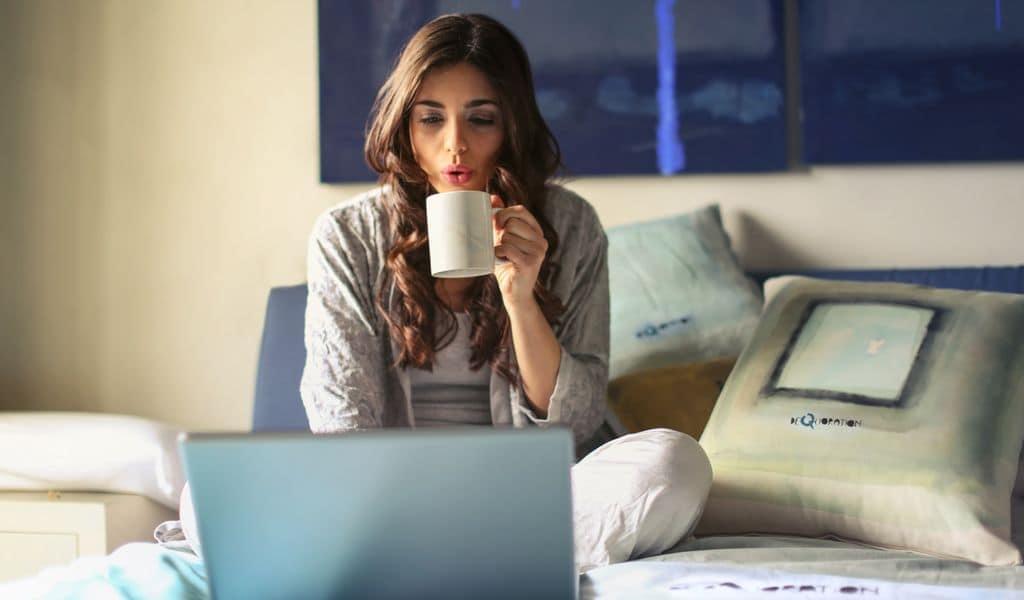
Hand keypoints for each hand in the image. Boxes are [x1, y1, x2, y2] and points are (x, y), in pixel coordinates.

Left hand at [491, 194, 547, 309]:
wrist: (514, 292)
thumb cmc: (507, 265)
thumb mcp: (503, 239)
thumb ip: (501, 220)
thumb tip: (493, 197)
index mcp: (537, 232)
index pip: (521, 210)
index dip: (504, 213)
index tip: (495, 223)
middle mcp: (541, 240)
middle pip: (512, 222)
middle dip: (500, 233)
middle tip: (499, 246)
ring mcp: (538, 252)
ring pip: (508, 236)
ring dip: (498, 246)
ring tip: (502, 257)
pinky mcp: (530, 263)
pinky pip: (507, 248)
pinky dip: (498, 253)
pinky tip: (500, 260)